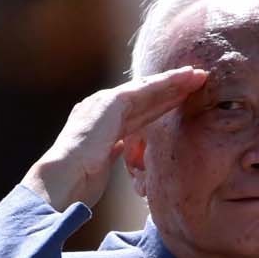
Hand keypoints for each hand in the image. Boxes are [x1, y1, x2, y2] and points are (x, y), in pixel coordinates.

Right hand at [21, 67, 207, 210]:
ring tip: (196, 75)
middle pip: (143, 97)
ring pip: (146, 89)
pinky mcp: (111, 103)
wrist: (62, 179)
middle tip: (194, 80)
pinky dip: (164, 83)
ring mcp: (104, 102)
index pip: (135, 111)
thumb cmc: (79, 182)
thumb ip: (111, 151)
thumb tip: (121, 146)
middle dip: (169, 89)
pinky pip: (144, 90)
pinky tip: (183, 80)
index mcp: (99, 123)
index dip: (159, 104)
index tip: (180, 99)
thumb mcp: (101, 164)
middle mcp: (101, 108)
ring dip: (172, 82)